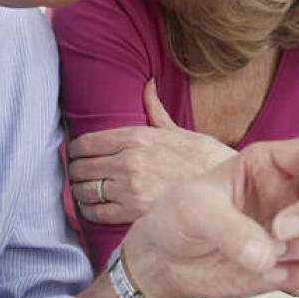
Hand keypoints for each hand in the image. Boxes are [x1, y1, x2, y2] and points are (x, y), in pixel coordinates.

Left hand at [68, 80, 235, 225]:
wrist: (225, 190)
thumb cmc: (205, 160)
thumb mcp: (179, 131)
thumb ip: (155, 110)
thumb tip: (148, 84)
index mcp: (137, 136)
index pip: (85, 143)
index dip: (74, 151)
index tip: (75, 156)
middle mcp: (129, 160)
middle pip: (80, 167)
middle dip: (75, 172)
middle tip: (78, 176)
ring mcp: (130, 187)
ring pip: (83, 190)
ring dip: (80, 192)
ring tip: (84, 192)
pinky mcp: (133, 212)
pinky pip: (95, 212)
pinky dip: (89, 211)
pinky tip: (94, 208)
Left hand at [121, 137, 298, 297]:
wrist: (169, 261)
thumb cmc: (178, 219)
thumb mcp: (192, 212)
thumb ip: (228, 230)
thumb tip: (267, 258)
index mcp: (272, 162)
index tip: (283, 222)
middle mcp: (293, 189)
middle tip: (276, 239)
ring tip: (268, 257)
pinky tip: (269, 275)